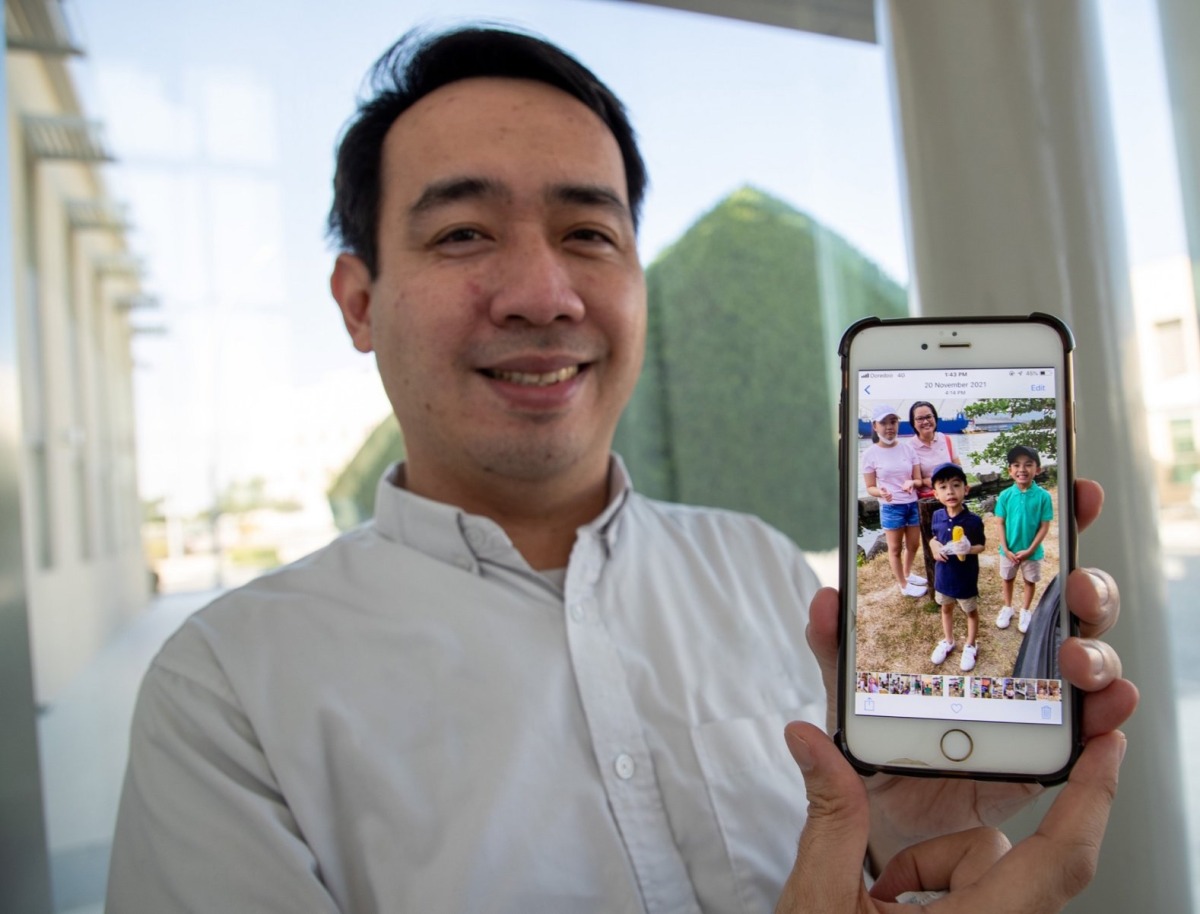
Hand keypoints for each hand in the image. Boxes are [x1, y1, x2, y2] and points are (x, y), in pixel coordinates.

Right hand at [774, 722, 1126, 912]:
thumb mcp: (822, 899)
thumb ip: (831, 815)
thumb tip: (810, 741)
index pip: (1059, 859)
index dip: (1091, 798)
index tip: (1104, 748)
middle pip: (997, 855)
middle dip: (939, 853)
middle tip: (891, 880)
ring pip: (982, 868)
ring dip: (928, 870)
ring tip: (879, 908)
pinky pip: (970, 890)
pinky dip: (929, 886)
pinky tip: (888, 912)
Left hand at [804, 479, 1138, 858]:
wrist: (881, 810)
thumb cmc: (876, 733)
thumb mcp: (848, 686)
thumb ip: (835, 644)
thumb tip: (825, 599)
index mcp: (977, 616)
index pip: (1024, 558)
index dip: (1058, 521)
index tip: (1079, 490)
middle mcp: (1019, 651)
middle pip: (1073, 603)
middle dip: (1089, 586)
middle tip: (1077, 586)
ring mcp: (1039, 698)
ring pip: (1090, 660)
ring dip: (1096, 652)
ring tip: (1077, 658)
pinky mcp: (1046, 751)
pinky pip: (1090, 732)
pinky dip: (1107, 718)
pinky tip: (1107, 714)